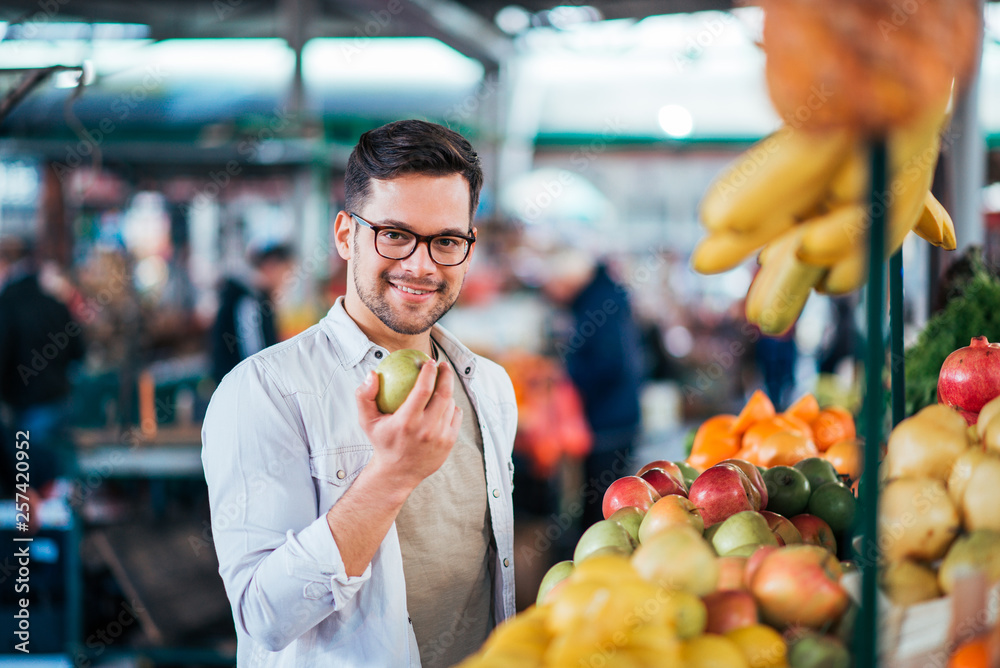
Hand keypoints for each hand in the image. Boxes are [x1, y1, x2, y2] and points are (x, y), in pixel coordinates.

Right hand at [355, 359, 461, 490]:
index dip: (429, 372)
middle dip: (446, 375)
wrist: (398, 472)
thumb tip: (373, 373)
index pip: (423, 390)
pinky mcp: (449, 443)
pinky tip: (444, 402)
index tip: (430, 361)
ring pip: (450, 404)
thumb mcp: (367, 421)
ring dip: (447, 391)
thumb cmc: (382, 441)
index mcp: (406, 422)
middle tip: (442, 365)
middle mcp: (426, 430)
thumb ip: (364, 396)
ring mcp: (440, 437)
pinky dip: (451, 406)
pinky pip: (455, 416)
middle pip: (443, 394)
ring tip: (440, 384)